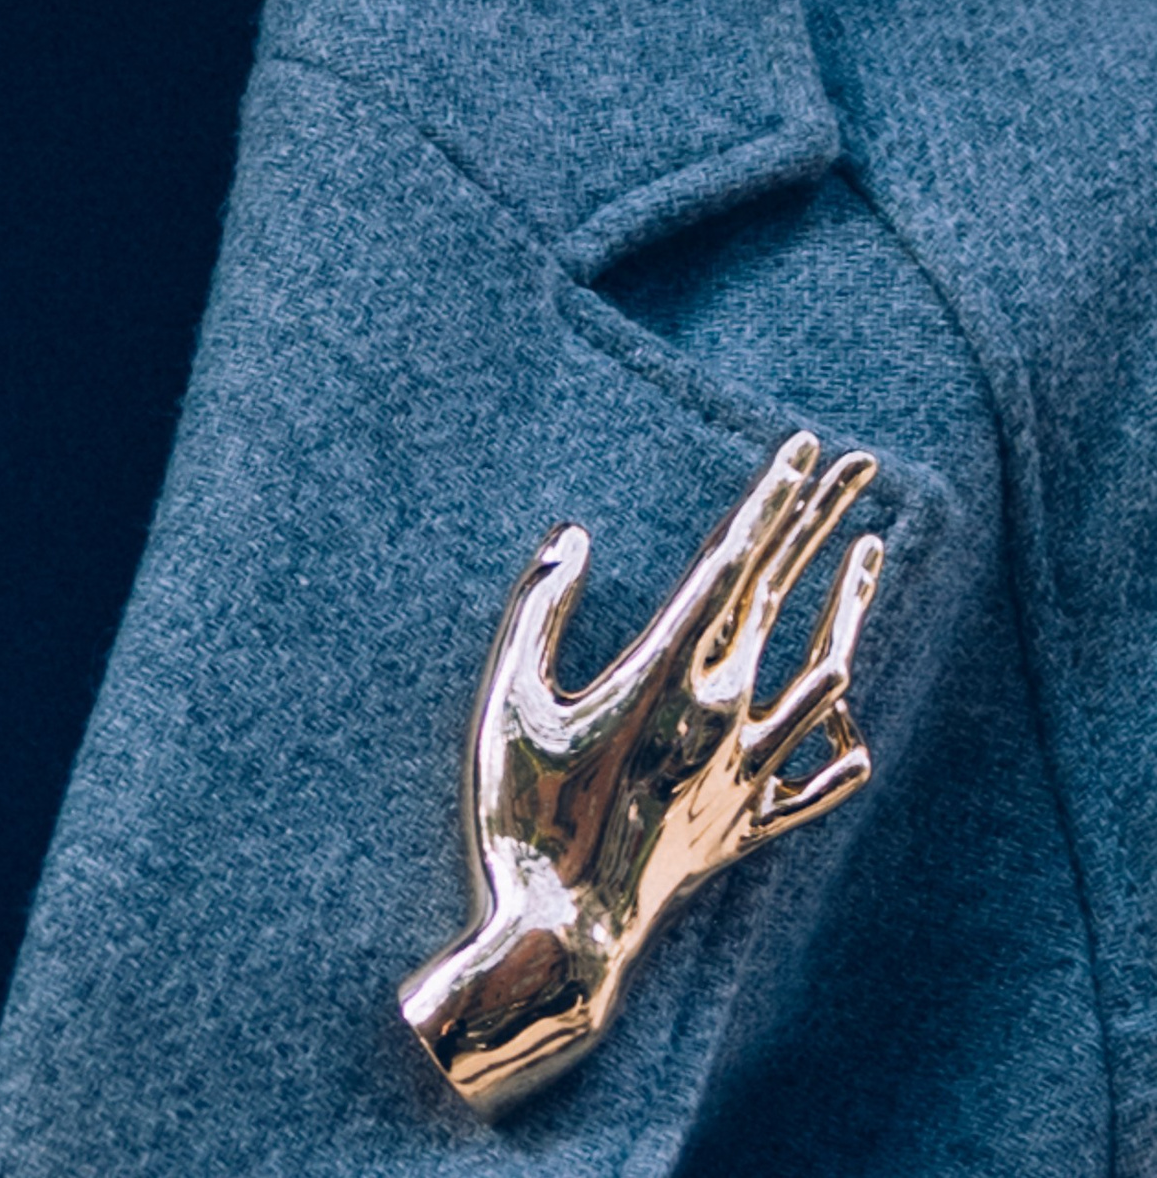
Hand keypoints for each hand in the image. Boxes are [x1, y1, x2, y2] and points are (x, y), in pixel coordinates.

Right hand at [398, 431, 882, 1113]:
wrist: (563, 934)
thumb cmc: (521, 813)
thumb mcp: (509, 699)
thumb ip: (539, 609)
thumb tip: (573, 535)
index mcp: (666, 675)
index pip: (734, 564)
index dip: (770, 500)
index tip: (804, 447)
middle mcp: (722, 716)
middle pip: (783, 598)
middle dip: (819, 522)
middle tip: (858, 464)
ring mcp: (745, 775)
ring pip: (819, 677)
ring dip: (848, 609)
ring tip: (873, 560)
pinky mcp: (748, 829)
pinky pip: (816, 783)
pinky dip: (842, 747)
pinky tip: (860, 730)